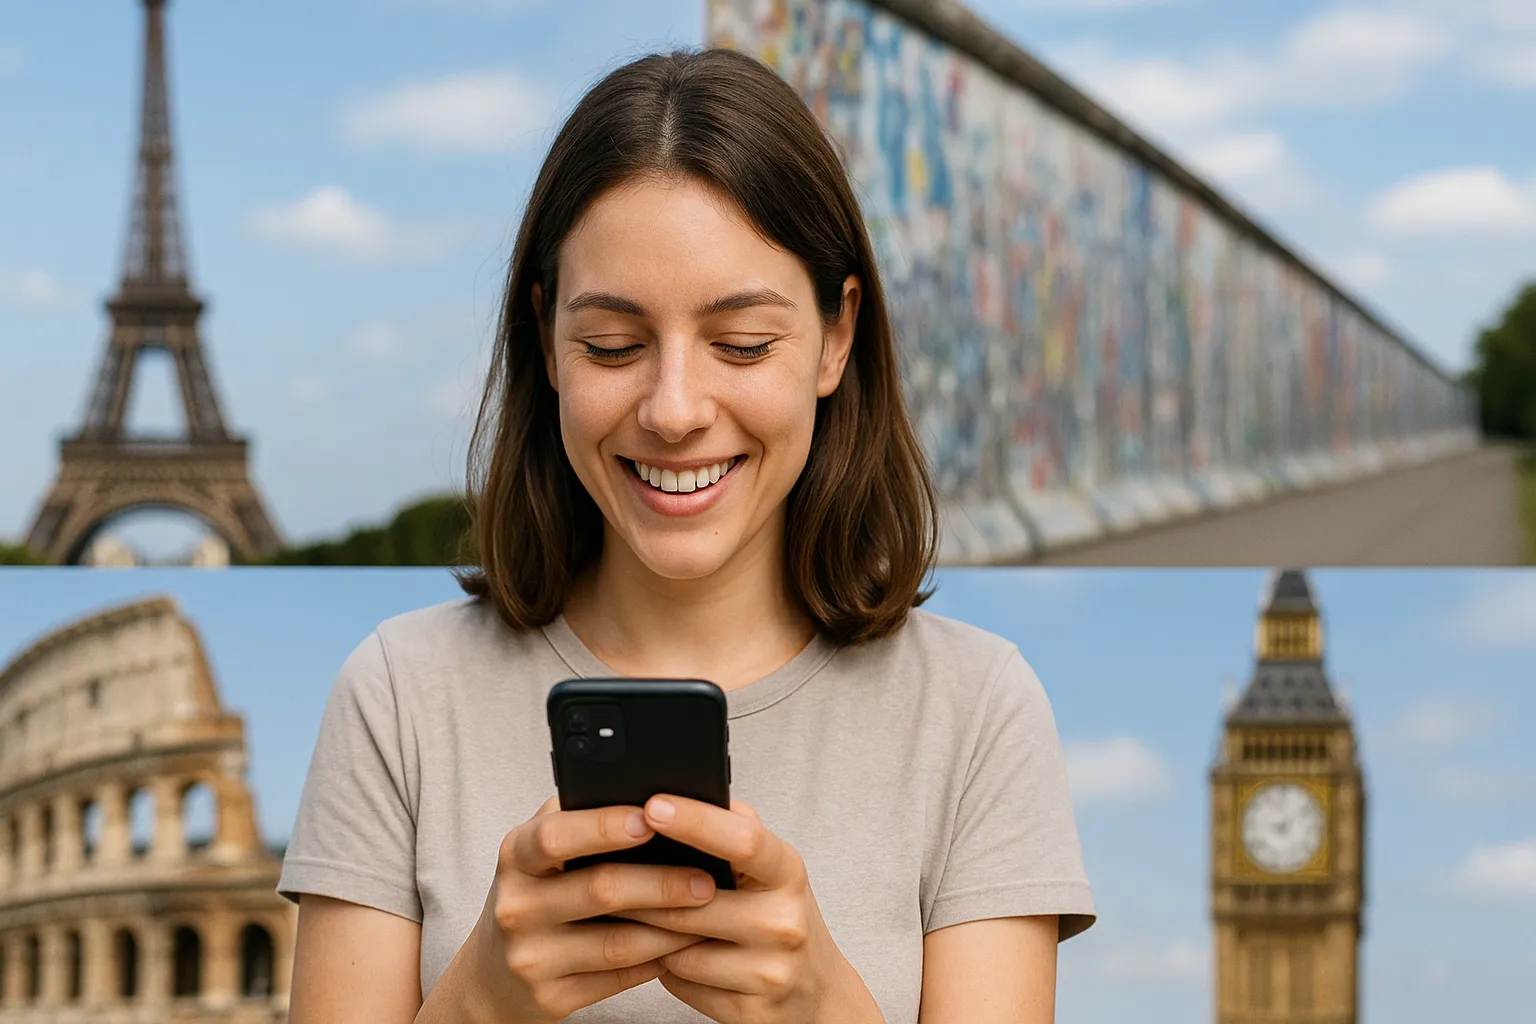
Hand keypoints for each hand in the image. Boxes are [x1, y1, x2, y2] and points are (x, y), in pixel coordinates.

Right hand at [461, 797, 719, 1023]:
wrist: (493, 977)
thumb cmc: (535, 896)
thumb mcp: (538, 854)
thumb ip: (578, 819)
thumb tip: (648, 796)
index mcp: (515, 856)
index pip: (556, 835)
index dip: (605, 825)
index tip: (652, 818)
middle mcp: (516, 906)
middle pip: (599, 889)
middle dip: (661, 883)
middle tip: (706, 879)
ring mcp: (530, 956)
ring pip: (617, 942)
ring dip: (671, 927)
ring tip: (707, 912)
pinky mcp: (550, 996)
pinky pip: (619, 978)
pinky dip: (657, 960)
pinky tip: (681, 945)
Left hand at [613, 796, 885, 1023]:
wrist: (816, 997)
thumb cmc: (780, 919)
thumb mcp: (772, 869)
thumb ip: (736, 829)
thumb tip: (689, 793)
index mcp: (787, 872)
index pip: (742, 839)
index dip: (694, 821)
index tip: (652, 805)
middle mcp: (784, 921)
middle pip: (690, 901)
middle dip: (642, 890)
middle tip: (604, 873)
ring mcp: (769, 971)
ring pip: (676, 947)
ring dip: (648, 934)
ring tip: (642, 918)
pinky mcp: (749, 1012)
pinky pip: (680, 983)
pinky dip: (665, 969)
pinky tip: (670, 956)